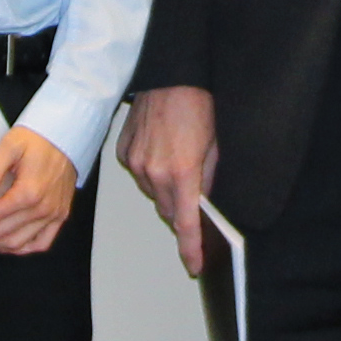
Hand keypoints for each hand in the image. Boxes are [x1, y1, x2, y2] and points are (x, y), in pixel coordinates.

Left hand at [0, 125, 79, 257]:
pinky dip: (20, 248)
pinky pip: (40, 244)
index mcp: (29, 192)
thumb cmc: (37, 139)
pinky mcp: (60, 217)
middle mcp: (42, 208)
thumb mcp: (9, 147)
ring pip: (16, 244)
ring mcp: (53, 215)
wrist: (64, 136)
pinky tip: (6, 241)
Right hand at [118, 86, 217, 276]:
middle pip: (167, 210)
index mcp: (182, 173)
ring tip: (177, 159)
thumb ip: (209, 178)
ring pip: (152, 193)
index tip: (194, 265)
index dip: (191, 248)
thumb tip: (202, 200)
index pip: (185, 223)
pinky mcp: (124, 152)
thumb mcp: (216, 145)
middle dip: (180, 208)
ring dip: (165, 188)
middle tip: (193, 190)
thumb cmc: (198, 104)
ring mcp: (135, 163)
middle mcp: (154, 173)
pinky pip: (139, 173)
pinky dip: (150, 170)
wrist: (172, 75)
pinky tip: (161, 149)